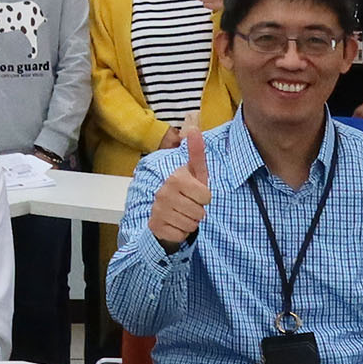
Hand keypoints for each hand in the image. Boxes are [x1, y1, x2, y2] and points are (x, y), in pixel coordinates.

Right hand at [146, 126, 209, 248]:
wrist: (164, 213)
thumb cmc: (185, 192)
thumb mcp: (195, 173)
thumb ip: (196, 153)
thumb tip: (194, 128)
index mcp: (176, 178)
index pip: (206, 196)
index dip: (205, 198)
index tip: (196, 194)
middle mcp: (164, 192)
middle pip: (200, 212)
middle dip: (198, 213)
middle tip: (189, 207)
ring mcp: (158, 209)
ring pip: (191, 225)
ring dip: (190, 223)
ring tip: (182, 215)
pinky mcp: (155, 226)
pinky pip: (181, 235)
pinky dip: (181, 233)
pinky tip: (174, 225)